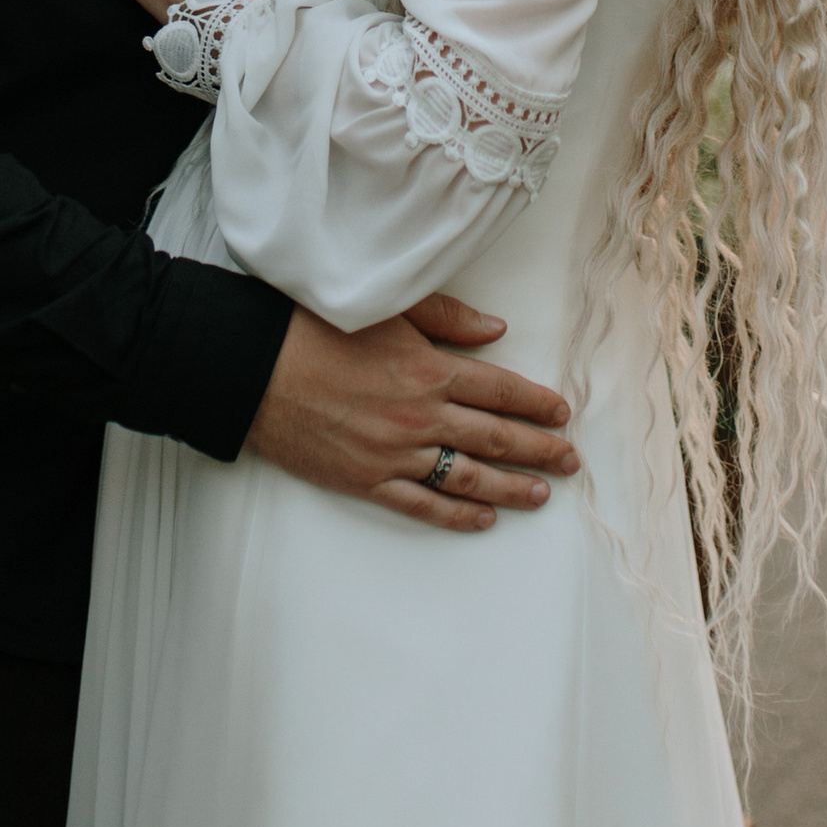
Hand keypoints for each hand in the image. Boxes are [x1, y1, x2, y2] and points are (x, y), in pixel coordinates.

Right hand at [245, 293, 581, 533]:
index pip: (502, 391)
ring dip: (512, 487)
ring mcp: (397, 454)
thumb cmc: (316, 329)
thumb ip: (447, 318)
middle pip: (497, 438)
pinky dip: (458, 515)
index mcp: (431, 370)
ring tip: (541, 493)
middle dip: (540, 450)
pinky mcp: (368, 480)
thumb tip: (496, 331)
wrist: (256, 370)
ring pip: (470, 478)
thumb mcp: (389, 307)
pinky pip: (424, 505)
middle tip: (570, 460)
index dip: (537, 404)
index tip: (561, 414)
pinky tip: (483, 518)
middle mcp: (423, 417)